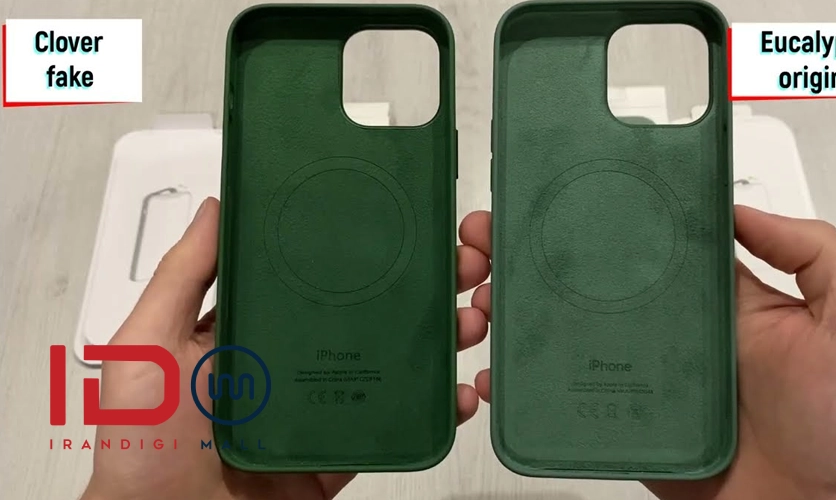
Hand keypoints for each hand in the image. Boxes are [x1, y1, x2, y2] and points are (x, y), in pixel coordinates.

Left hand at [81, 197, 490, 499]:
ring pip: (392, 366)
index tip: (401, 220)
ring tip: (471, 316)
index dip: (362, 249)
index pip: (315, 276)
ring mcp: (319, 408)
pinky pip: (392, 427)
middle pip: (368, 315)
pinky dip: (434, 409)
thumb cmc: (140, 445)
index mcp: (250, 330)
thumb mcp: (149, 343)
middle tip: (460, 262)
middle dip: (422, 287)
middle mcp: (291, 363)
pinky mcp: (338, 452)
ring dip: (440, 339)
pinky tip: (458, 391)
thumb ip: (183, 277)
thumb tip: (215, 207)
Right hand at [463, 206, 835, 499]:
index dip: (586, 213)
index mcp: (706, 294)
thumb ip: (811, 251)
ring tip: (480, 301)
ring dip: (509, 314)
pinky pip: (564, 402)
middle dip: (523, 257)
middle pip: (580, 282)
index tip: (543, 192)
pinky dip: (521, 388)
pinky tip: (497, 375)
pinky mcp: (623, 422)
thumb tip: (741, 205)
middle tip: (485, 245)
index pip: (636, 239)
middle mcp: (664, 329)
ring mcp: (638, 376)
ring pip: (560, 337)